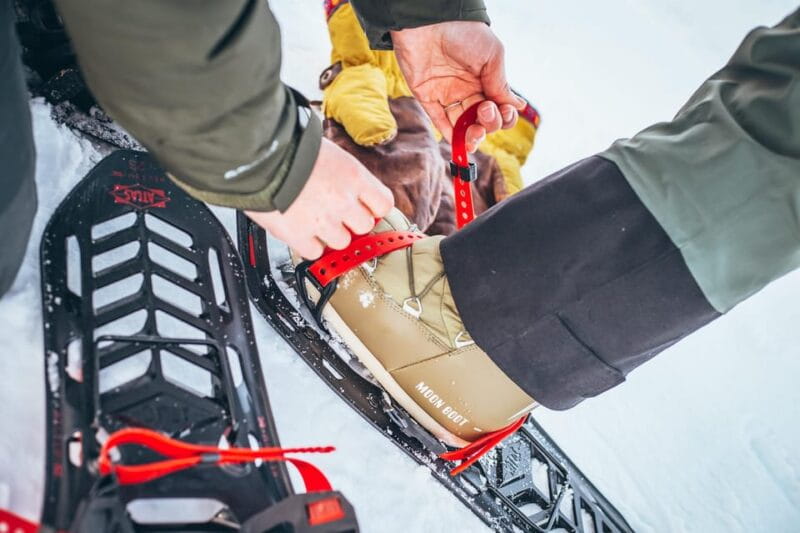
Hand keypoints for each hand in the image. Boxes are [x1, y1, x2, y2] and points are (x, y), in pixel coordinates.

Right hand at [246, 138, 393, 258]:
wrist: (257, 155)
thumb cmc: (287, 146)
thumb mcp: (327, 150)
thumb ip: (341, 172)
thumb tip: (345, 182)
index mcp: (353, 176)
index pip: (383, 204)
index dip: (373, 207)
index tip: (365, 208)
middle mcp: (343, 201)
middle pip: (364, 226)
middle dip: (351, 221)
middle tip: (336, 213)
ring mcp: (323, 221)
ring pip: (342, 242)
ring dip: (331, 235)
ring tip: (314, 221)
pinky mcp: (299, 236)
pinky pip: (315, 252)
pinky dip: (308, 245)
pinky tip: (301, 231)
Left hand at [391, 21, 525, 151]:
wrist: (430, 21)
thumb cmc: (464, 32)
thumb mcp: (492, 56)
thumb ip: (500, 84)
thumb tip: (517, 106)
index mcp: (485, 80)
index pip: (498, 108)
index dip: (504, 116)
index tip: (504, 110)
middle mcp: (467, 90)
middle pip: (482, 120)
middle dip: (488, 124)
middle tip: (485, 111)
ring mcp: (447, 95)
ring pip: (462, 126)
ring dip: (471, 136)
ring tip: (474, 135)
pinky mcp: (427, 97)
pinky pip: (439, 121)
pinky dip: (451, 135)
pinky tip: (460, 142)